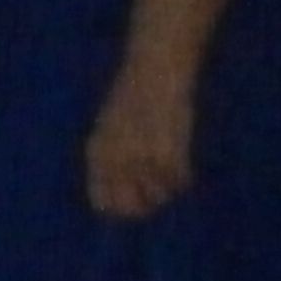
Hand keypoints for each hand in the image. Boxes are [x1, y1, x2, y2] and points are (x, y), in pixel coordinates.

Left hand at [85, 66, 195, 219]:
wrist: (154, 72)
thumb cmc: (131, 97)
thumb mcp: (109, 129)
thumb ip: (110, 161)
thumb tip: (116, 197)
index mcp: (96, 153)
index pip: (103, 203)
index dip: (119, 209)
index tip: (133, 201)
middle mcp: (116, 162)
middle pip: (133, 209)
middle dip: (145, 204)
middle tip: (154, 187)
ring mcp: (142, 161)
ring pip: (162, 196)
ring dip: (167, 185)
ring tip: (166, 158)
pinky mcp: (170, 156)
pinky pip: (181, 182)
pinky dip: (184, 174)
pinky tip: (179, 153)